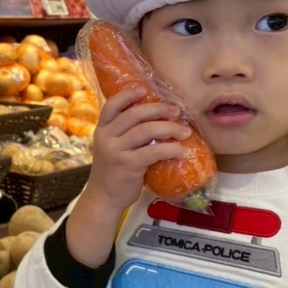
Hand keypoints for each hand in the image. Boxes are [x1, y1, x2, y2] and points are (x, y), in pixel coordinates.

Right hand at [88, 87, 192, 213]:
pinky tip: (182, 151)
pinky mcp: (128, 166)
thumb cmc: (113, 171)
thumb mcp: (112, 148)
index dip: (128, 95)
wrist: (104, 198)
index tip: (145, 90)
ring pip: (146, 130)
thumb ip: (125, 133)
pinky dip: (172, 149)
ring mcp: (116, 151)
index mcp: (102, 130)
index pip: (111, 105)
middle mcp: (106, 138)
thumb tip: (156, 118)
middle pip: (134, 114)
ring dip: (170, 128)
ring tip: (185, 132)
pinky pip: (154, 152)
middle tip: (176, 112)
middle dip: (159, 110)